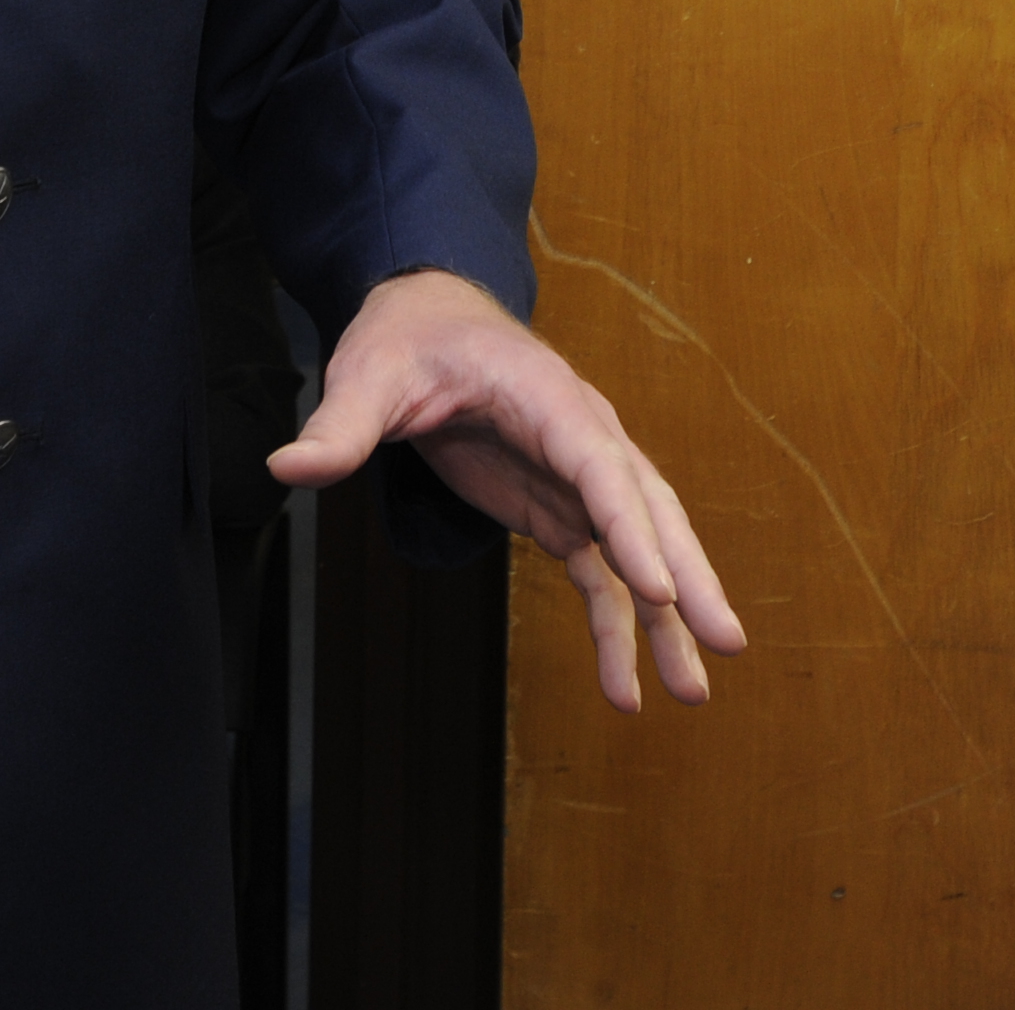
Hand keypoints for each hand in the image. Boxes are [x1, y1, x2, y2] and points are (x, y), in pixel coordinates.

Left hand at [266, 269, 746, 711]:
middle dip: (688, 578)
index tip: (658, 589)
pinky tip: (624, 688)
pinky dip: (617, 627)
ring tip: (695, 694)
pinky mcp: (559, 509)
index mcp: (549, 398)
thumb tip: (289, 467)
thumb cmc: (407, 339)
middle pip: (650, 511)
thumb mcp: (369, 374)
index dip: (631, 527)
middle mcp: (583, 438)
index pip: (600, 466)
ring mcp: (578, 479)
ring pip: (640, 549)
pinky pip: (600, 574)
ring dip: (668, 619)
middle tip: (726, 643)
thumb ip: (341, 426)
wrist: (427, 320)